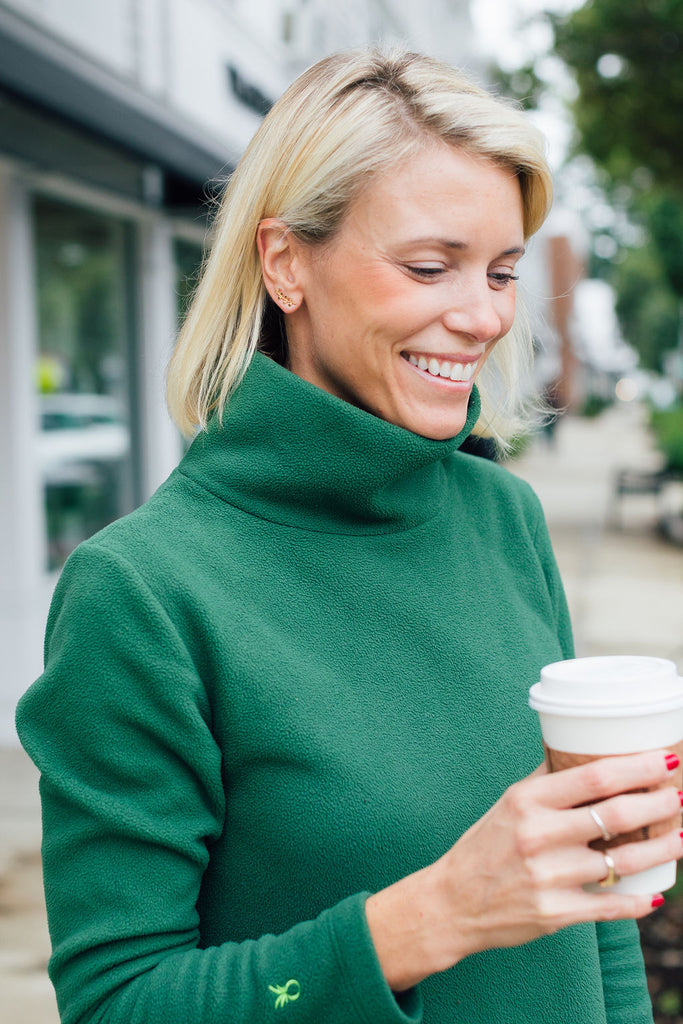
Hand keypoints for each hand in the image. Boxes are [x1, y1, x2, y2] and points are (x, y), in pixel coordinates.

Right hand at [365, 749, 682, 990]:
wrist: (453, 902)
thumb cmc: (484, 846)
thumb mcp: (508, 803)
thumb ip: (546, 780)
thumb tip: (580, 750)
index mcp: (528, 801)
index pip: (593, 777)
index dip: (636, 767)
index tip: (664, 758)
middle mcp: (539, 836)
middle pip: (617, 816)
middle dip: (660, 803)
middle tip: (679, 794)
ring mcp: (550, 878)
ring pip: (624, 862)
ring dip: (664, 849)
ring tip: (682, 836)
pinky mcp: (557, 914)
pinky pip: (611, 906)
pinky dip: (640, 901)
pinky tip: (658, 893)